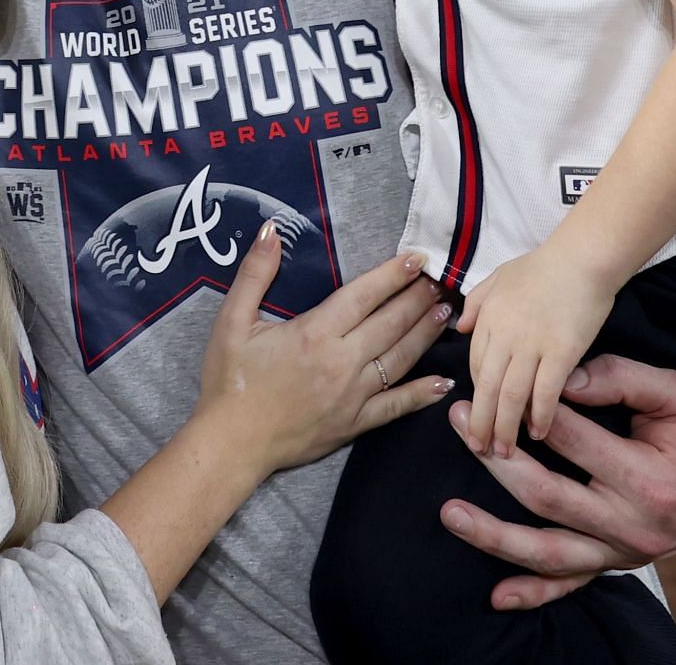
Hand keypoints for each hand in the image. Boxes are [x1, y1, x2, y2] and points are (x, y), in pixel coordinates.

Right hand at [193, 224, 454, 474]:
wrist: (231, 443)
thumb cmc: (229, 381)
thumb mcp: (231, 322)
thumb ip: (254, 274)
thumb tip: (270, 231)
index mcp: (314, 333)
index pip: (363, 296)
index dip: (392, 275)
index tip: (417, 258)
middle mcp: (341, 362)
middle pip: (390, 323)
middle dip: (418, 298)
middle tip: (441, 279)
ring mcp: (353, 396)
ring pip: (400, 359)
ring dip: (425, 334)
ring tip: (446, 313)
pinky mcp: (354, 424)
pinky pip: (395, 407)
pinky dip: (422, 394)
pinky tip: (444, 383)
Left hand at [437, 354, 675, 609]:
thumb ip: (622, 378)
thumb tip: (564, 376)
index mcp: (648, 479)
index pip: (575, 443)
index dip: (535, 413)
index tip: (500, 386)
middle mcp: (632, 525)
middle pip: (549, 496)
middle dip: (497, 460)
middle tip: (459, 424)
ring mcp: (623, 552)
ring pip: (549, 550)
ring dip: (495, 535)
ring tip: (449, 513)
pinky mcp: (617, 564)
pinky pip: (571, 584)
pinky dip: (534, 593)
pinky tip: (497, 596)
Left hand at [457, 248, 612, 453]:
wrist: (581, 257)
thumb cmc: (542, 265)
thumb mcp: (498, 277)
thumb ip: (476, 302)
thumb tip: (460, 326)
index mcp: (487, 318)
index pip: (476, 366)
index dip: (478, 394)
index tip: (480, 414)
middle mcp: (504, 335)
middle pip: (487, 388)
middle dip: (482, 423)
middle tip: (481, 450)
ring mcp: (532, 344)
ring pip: (512, 396)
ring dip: (506, 428)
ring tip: (505, 452)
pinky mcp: (562, 352)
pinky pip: (546, 391)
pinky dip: (541, 415)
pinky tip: (539, 433)